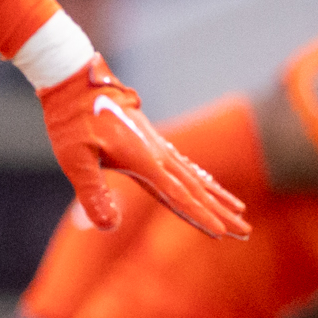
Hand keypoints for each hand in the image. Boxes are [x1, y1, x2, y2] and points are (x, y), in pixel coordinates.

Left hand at [43, 59, 247, 237]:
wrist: (78, 84)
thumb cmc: (72, 122)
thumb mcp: (75, 160)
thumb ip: (93, 193)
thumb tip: (109, 227)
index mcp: (145, 162)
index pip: (180, 196)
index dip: (201, 217)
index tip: (223, 234)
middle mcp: (159, 156)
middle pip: (198, 190)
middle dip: (222, 213)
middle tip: (246, 233)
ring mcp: (159, 148)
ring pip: (197, 178)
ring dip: (219, 198)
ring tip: (240, 211)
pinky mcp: (154, 143)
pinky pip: (187, 167)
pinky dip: (204, 181)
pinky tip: (209, 186)